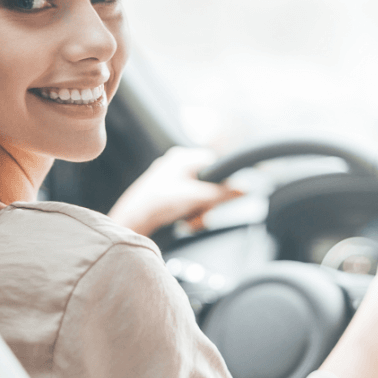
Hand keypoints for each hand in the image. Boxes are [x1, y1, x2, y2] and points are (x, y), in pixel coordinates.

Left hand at [107, 146, 243, 236]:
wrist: (133, 220)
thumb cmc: (158, 204)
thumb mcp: (196, 198)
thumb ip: (222, 194)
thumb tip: (245, 189)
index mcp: (183, 157)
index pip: (215, 163)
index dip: (222, 182)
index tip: (223, 198)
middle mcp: (176, 163)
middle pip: (208, 181)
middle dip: (208, 202)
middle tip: (201, 214)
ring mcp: (169, 177)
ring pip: (198, 193)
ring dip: (199, 209)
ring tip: (190, 219)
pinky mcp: (165, 191)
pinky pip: (187, 199)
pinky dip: (189, 211)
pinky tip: (183, 220)